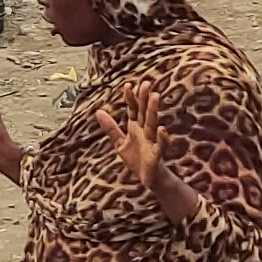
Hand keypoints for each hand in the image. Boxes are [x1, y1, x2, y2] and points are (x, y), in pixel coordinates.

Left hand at [96, 82, 203, 224]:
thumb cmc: (136, 159)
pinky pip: (161, 145)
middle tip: (146, 83)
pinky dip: (162, 138)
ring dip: (153, 111)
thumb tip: (98, 111)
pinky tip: (162, 129)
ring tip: (155, 97)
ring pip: (153, 124)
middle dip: (144, 98)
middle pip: (144, 112)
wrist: (148, 178)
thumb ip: (110, 128)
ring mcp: (152, 141)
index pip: (133, 109)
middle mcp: (145, 131)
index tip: (128, 84)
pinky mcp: (156, 155)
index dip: (131, 98)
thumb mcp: (120, 143)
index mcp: (136, 127)